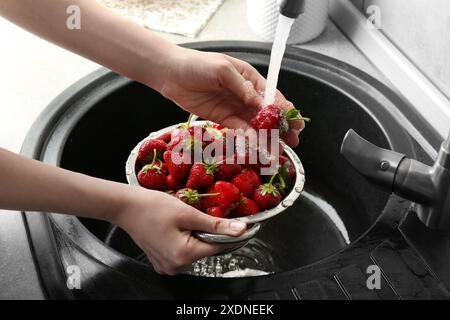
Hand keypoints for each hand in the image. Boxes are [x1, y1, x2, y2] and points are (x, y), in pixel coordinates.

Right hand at [114, 187, 246, 274]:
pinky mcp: (162, 261)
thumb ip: (215, 224)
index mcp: (183, 256)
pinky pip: (183, 252)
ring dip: (198, 236)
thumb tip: (240, 229)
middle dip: (210, 233)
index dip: (232, 235)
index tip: (244, 226)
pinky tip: (179, 227)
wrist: (126, 207)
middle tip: (203, 215)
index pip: (219, 247)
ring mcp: (168, 266)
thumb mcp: (188, 213)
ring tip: (186, 220)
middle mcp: (176, 266)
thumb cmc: (152, 207)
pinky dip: (187, 240)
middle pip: (207, 249)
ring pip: (196, 250)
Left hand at [159, 48, 304, 146]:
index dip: (285, 110)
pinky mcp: (223, 119)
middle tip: (292, 141)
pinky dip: (248, 139)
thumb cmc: (196, 64)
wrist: (170, 74)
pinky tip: (256, 146)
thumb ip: (242, 87)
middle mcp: (245, 94)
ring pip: (255, 125)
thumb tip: (259, 103)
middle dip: (280, 128)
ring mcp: (234, 108)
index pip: (271, 95)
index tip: (295, 122)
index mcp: (249, 78)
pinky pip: (239, 130)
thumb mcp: (222, 69)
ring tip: (277, 150)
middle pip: (267, 114)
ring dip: (267, 138)